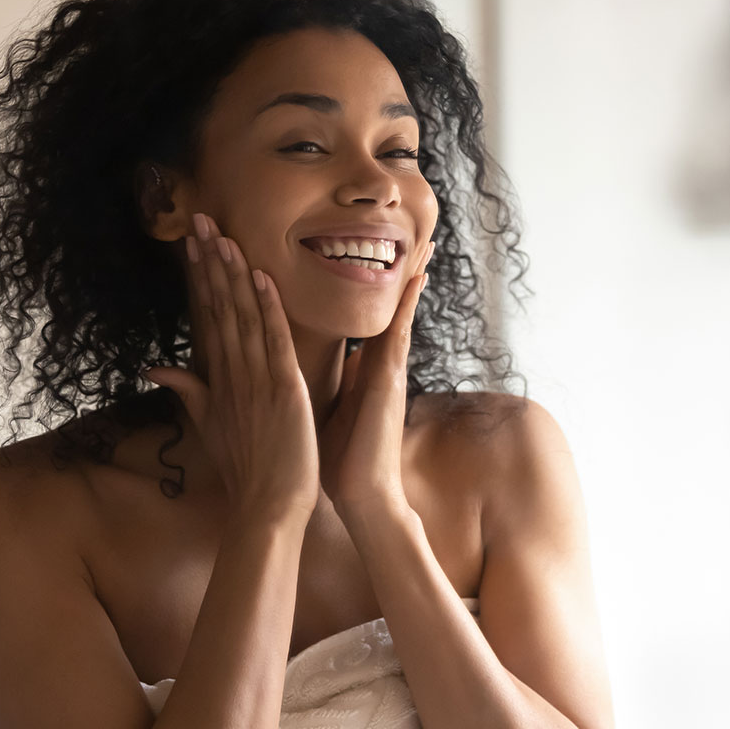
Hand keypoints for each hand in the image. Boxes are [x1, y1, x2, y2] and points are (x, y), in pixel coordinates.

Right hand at [145, 213, 319, 524]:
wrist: (266, 509)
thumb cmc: (245, 470)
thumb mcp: (210, 426)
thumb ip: (189, 391)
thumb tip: (156, 367)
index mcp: (218, 380)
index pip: (206, 318)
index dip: (200, 278)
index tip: (193, 242)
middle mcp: (231, 374)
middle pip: (218, 308)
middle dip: (209, 263)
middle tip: (200, 220)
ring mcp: (255, 381)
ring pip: (241, 317)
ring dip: (232, 275)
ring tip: (222, 235)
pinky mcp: (283, 391)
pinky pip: (273, 342)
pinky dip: (267, 309)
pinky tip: (260, 277)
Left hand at [318, 240, 434, 517]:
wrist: (360, 496)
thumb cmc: (339, 460)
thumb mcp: (324, 409)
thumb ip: (321, 384)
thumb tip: (304, 366)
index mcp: (363, 370)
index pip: (368, 318)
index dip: (373, 285)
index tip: (375, 251)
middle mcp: (380, 365)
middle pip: (392, 307)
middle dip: (403, 272)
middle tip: (418, 233)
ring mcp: (389, 371)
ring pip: (401, 312)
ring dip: (412, 278)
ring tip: (425, 242)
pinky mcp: (391, 381)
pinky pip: (401, 333)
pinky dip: (408, 305)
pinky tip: (417, 278)